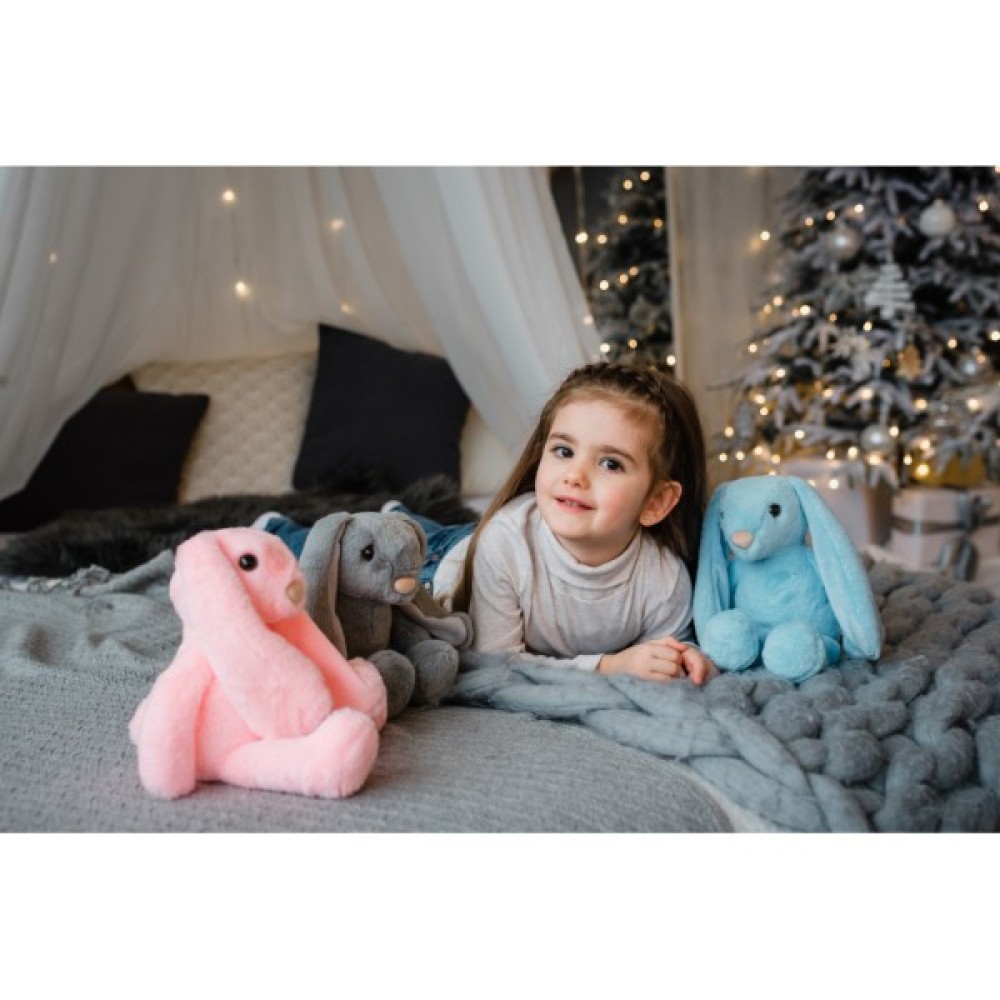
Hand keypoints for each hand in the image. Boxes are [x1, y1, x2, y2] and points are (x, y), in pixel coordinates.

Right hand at [598, 637, 716, 685]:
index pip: (673, 654)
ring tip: (671, 677)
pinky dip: (668, 684)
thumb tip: (684, 648)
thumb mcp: (649, 643)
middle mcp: (645, 661)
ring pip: (670, 678)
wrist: (614, 667)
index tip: (678, 661)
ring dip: (675, 679)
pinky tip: (665, 683)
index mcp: (648, 648)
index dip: (680, 659)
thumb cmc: (636, 655)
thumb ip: (668, 641)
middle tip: (677, 670)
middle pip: (673, 667)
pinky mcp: (643, 685)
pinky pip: (663, 686)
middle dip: (679, 669)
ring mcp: (644, 674)